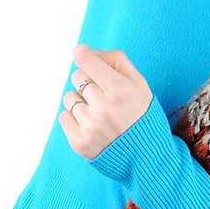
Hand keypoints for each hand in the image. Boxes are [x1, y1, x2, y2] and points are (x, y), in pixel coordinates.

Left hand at [59, 44, 153, 159]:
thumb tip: (84, 51)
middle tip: (101, 92)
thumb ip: (115, 61)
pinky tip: (91, 124)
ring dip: (81, 101)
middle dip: (87, 81)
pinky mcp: (79, 143)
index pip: (87, 62)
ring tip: (98, 112)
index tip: (80, 53)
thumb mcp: (140, 83)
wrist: (146, 157)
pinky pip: (63, 117)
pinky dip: (74, 118)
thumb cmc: (142, 115)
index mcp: (120, 90)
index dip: (82, 55)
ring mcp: (90, 126)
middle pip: (77, 78)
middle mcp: (104, 108)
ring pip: (69, 98)